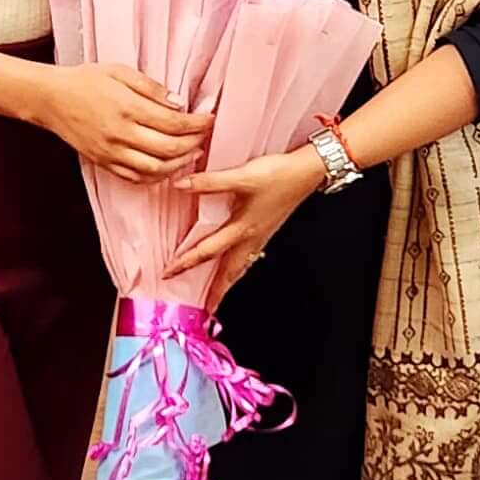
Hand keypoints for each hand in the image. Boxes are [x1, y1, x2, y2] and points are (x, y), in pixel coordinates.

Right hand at [39, 62, 209, 180]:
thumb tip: (179, 103)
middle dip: (193, 144)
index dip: (197, 124)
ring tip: (192, 153)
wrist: (50, 99)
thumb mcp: (119, 71)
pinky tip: (167, 167)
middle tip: (204, 136)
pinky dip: (156, 176)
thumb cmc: (85, 80)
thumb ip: (151, 87)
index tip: (210, 120)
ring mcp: (111, 152)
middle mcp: (120, 134)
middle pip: (169, 149)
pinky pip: (136, 178)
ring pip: (155, 169)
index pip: (173, 122)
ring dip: (179, 164)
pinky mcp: (103, 163)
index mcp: (127, 107)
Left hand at [167, 145, 325, 305]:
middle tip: (207, 308)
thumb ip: (210, 182)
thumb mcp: (242, 176)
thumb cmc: (280, 175)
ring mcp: (261, 235)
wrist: (309, 171)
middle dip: (217, 292)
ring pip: (241, 266)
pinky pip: (249, 255)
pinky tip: (238, 261)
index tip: (170, 274)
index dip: (186, 262)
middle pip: (230, 272)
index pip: (207, 251)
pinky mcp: (268, 228)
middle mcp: (251, 237)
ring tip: (221, 292)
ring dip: (229, 281)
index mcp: (241, 228)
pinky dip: (240, 265)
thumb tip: (182, 185)